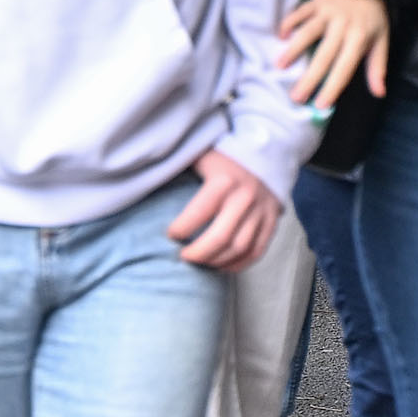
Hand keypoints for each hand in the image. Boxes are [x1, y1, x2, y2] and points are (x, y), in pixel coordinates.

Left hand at [164, 150, 279, 270]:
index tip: (170, 234)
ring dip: (216, 261)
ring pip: (239, 249)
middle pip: (220, 239)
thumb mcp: (202, 154)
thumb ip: (179, 163)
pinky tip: (221, 266)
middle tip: (183, 256)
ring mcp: (262, 211)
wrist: (269, 151)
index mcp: (225, 181)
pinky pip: (256, 251)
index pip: (197, 214)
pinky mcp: (273, 222)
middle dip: (197, 254)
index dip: (179, 230)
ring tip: (200, 262)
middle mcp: (246, 198)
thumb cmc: (227, 155)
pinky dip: (238, 264)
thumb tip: (144, 174)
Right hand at [277, 0, 390, 107]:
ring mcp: (329, 11)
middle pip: (324, 56)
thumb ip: (377, 68)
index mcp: (360, 38)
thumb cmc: (372, 22)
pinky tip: (280, 37)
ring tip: (279, 66)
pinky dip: (289, 23)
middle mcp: (343, 25)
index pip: (345, 68)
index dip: (333, 87)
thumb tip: (379, 93)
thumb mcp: (381, 43)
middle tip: (295, 97)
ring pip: (308, 32)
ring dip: (293, 50)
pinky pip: (300, 12)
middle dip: (309, 78)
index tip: (320, 105)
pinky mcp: (318, 1)